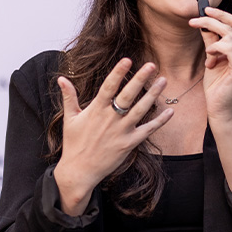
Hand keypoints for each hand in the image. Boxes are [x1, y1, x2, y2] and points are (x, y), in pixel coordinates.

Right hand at [53, 59, 172, 214]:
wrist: (79, 171)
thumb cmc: (74, 144)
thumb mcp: (69, 118)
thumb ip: (68, 96)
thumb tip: (61, 78)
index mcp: (96, 110)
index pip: (109, 87)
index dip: (118, 73)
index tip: (127, 60)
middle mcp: (110, 118)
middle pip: (128, 95)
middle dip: (140, 79)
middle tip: (152, 65)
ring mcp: (121, 131)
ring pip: (140, 109)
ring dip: (153, 95)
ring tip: (163, 80)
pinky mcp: (129, 143)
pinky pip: (147, 130)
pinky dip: (160, 121)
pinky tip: (170, 111)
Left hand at [188, 7, 231, 121]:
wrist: (219, 108)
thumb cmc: (217, 85)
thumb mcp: (212, 57)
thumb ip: (211, 40)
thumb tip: (203, 23)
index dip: (221, 14)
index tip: (204, 9)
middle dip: (212, 19)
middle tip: (194, 20)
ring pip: (230, 35)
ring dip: (212, 40)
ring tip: (208, 55)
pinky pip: (229, 48)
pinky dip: (216, 48)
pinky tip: (210, 58)